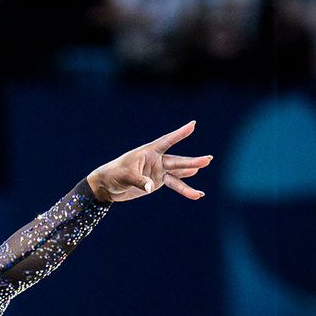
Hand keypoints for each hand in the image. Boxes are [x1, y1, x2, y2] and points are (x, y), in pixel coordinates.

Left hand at [87, 121, 211, 202]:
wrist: (107, 186)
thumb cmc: (113, 174)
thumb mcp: (125, 176)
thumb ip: (139, 181)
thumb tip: (151, 187)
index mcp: (148, 152)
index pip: (166, 141)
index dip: (179, 134)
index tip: (193, 124)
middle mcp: (156, 160)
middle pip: (177, 160)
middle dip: (192, 161)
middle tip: (208, 159)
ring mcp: (158, 171)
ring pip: (178, 172)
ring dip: (191, 171)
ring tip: (205, 168)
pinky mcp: (157, 182)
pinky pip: (174, 184)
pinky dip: (184, 188)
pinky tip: (196, 191)